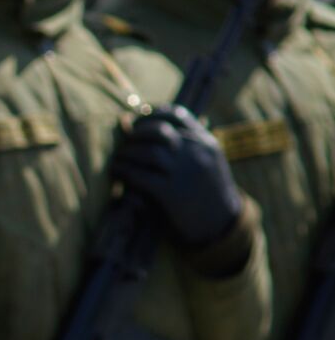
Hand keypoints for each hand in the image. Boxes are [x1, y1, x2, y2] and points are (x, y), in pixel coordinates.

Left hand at [112, 104, 242, 247]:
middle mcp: (196, 152)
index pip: (176, 114)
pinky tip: (117, 173)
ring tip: (118, 159)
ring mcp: (184, 172)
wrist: (222, 224)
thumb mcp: (207, 161)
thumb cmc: (207, 191)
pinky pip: (138, 175)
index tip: (138, 123)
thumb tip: (151, 127)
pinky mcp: (171, 193)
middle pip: (157, 131)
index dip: (151, 116)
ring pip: (146, 152)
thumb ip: (186, 144)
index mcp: (205, 142)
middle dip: (136, 134)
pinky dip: (123, 171)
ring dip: (126, 153)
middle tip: (125, 143)